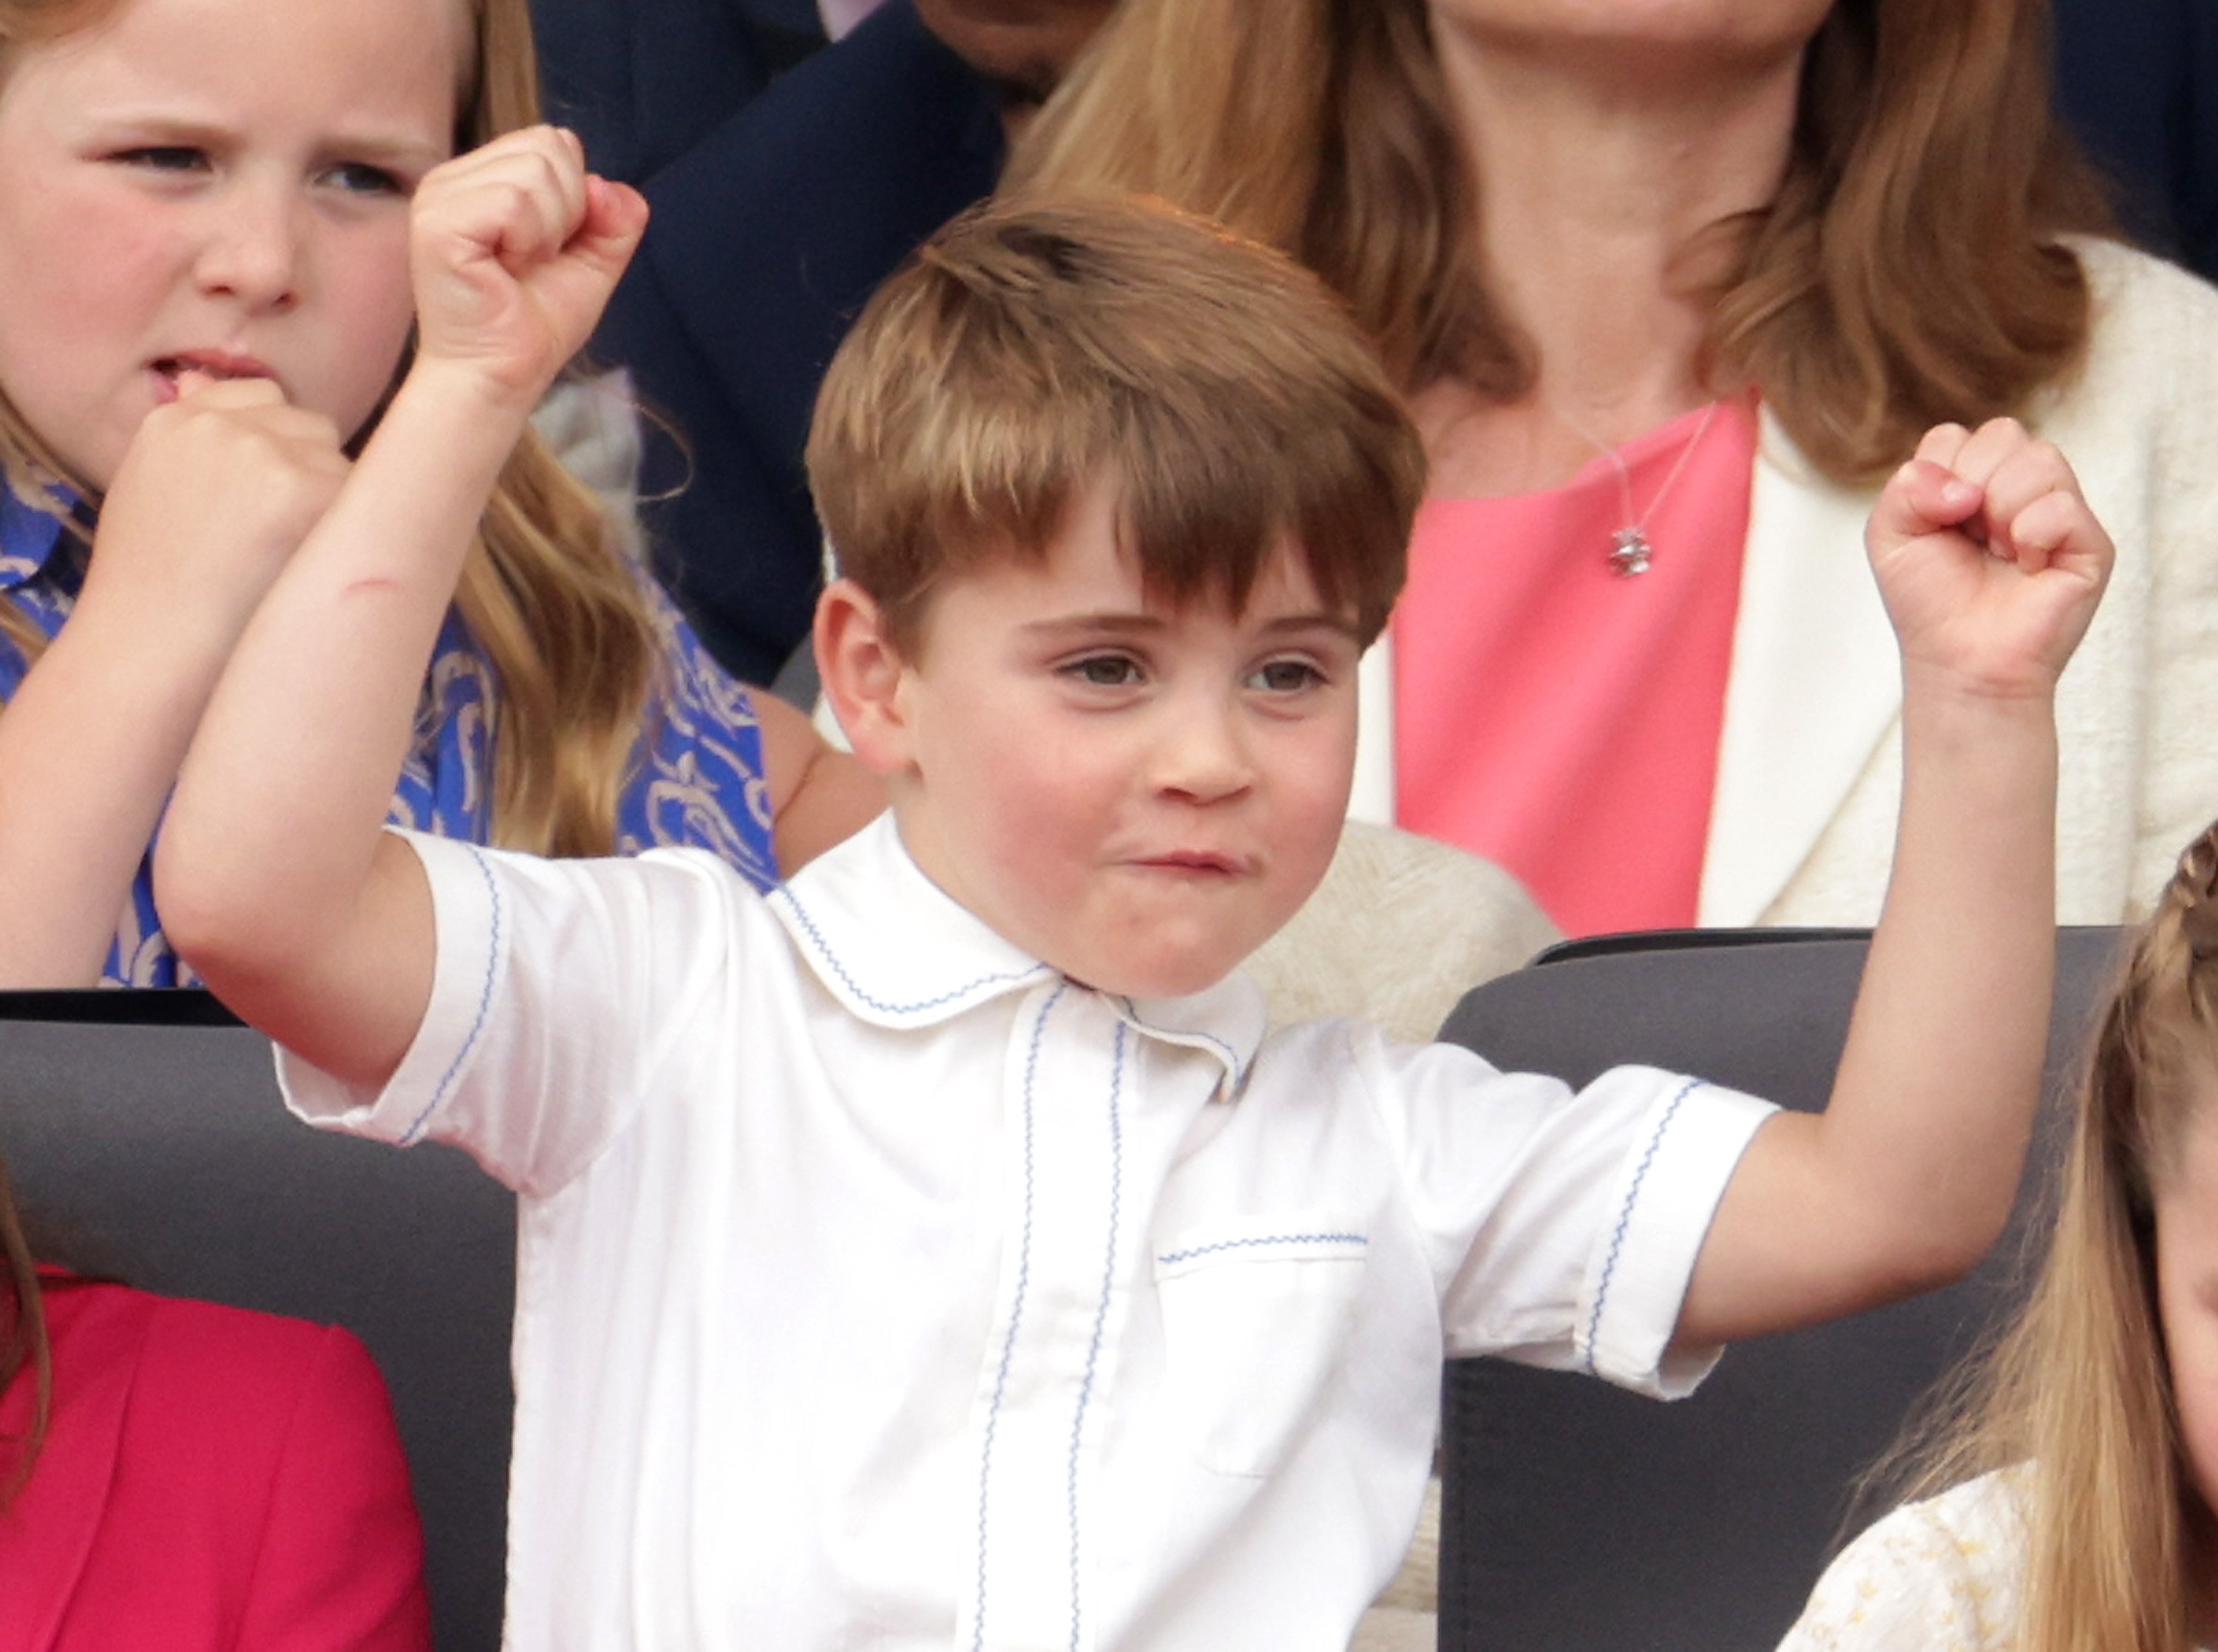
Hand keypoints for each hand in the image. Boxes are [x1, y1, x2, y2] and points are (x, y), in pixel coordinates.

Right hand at [83, 374, 348, 647]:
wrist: (150, 644)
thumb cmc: (149, 586)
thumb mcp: (147, 489)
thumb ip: (185, 439)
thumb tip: (200, 380)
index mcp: (175, 419)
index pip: (261, 397)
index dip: (279, 445)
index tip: (271, 495)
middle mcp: (218, 423)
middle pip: (309, 424)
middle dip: (311, 468)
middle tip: (288, 534)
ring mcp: (261, 450)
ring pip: (339, 458)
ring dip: (334, 498)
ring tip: (293, 554)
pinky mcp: (301, 485)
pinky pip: (361, 492)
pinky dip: (351, 529)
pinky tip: (314, 564)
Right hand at [407, 126, 648, 407]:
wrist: (503, 375)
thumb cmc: (536, 322)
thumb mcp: (594, 262)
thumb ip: (616, 219)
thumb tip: (609, 185)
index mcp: (483, 177)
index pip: (553, 141)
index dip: (576, 197)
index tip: (551, 247)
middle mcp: (454, 177)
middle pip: (547, 145)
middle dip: (567, 210)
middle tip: (534, 259)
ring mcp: (439, 196)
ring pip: (533, 171)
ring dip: (547, 231)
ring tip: (518, 266)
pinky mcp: (436, 222)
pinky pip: (513, 202)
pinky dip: (528, 241)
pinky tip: (504, 269)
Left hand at [1866, 418, 2112, 699]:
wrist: (1959, 661)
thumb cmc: (1929, 601)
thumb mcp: (1889, 536)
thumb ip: (1906, 488)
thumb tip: (1964, 486)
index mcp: (1972, 479)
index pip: (1955, 436)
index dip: (1937, 476)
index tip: (1935, 522)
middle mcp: (2020, 486)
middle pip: (2002, 433)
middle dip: (1970, 485)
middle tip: (1968, 538)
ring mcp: (2059, 510)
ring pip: (2040, 459)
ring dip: (2001, 510)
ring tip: (1997, 553)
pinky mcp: (2090, 542)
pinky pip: (2062, 507)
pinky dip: (2031, 537)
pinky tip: (2026, 568)